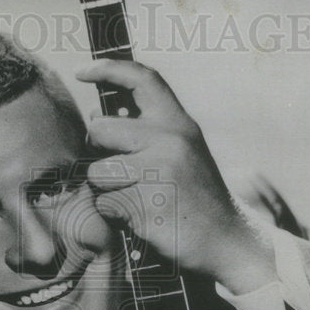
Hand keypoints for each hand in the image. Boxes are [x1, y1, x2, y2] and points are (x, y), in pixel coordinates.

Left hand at [77, 59, 277, 292]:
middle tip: (117, 169)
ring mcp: (158, 173)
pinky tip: (140, 218)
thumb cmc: (196, 198)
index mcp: (179, 124)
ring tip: (135, 198)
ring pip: (96, 172)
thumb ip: (149, 132)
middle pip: (100, 130)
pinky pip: (104, 204)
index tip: (83, 72)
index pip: (141, 79)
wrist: (226, 240)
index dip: (108, 69)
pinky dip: (114, 214)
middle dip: (97, 151)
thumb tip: (97, 117)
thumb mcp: (183, 152)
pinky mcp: (146, 205)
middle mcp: (169, 141)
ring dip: (106, 189)